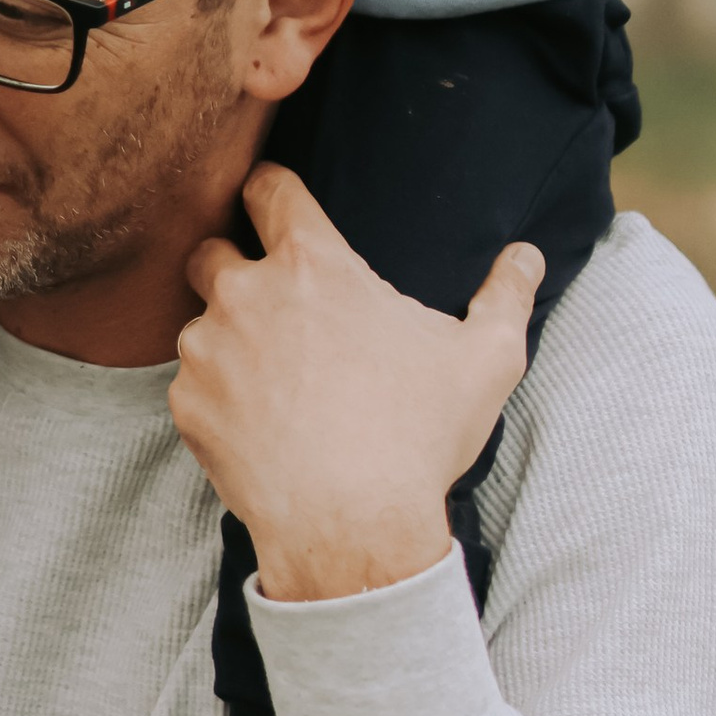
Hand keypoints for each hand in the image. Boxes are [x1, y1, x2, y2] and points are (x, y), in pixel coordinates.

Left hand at [171, 165, 538, 603]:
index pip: (268, 187)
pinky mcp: (187, 404)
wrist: (352, 528)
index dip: (271, 192)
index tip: (277, 208)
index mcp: (313, 264)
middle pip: (213, 250)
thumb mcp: (487, 360)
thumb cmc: (419, 436)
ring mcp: (208, 348)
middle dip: (233, 267)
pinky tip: (259, 430)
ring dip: (228, 342)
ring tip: (275, 386)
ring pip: (201, 324)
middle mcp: (247, 292)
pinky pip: (192, 386)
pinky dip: (217, 400)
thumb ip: (507, 295)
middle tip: (274, 310)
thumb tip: (528, 256)